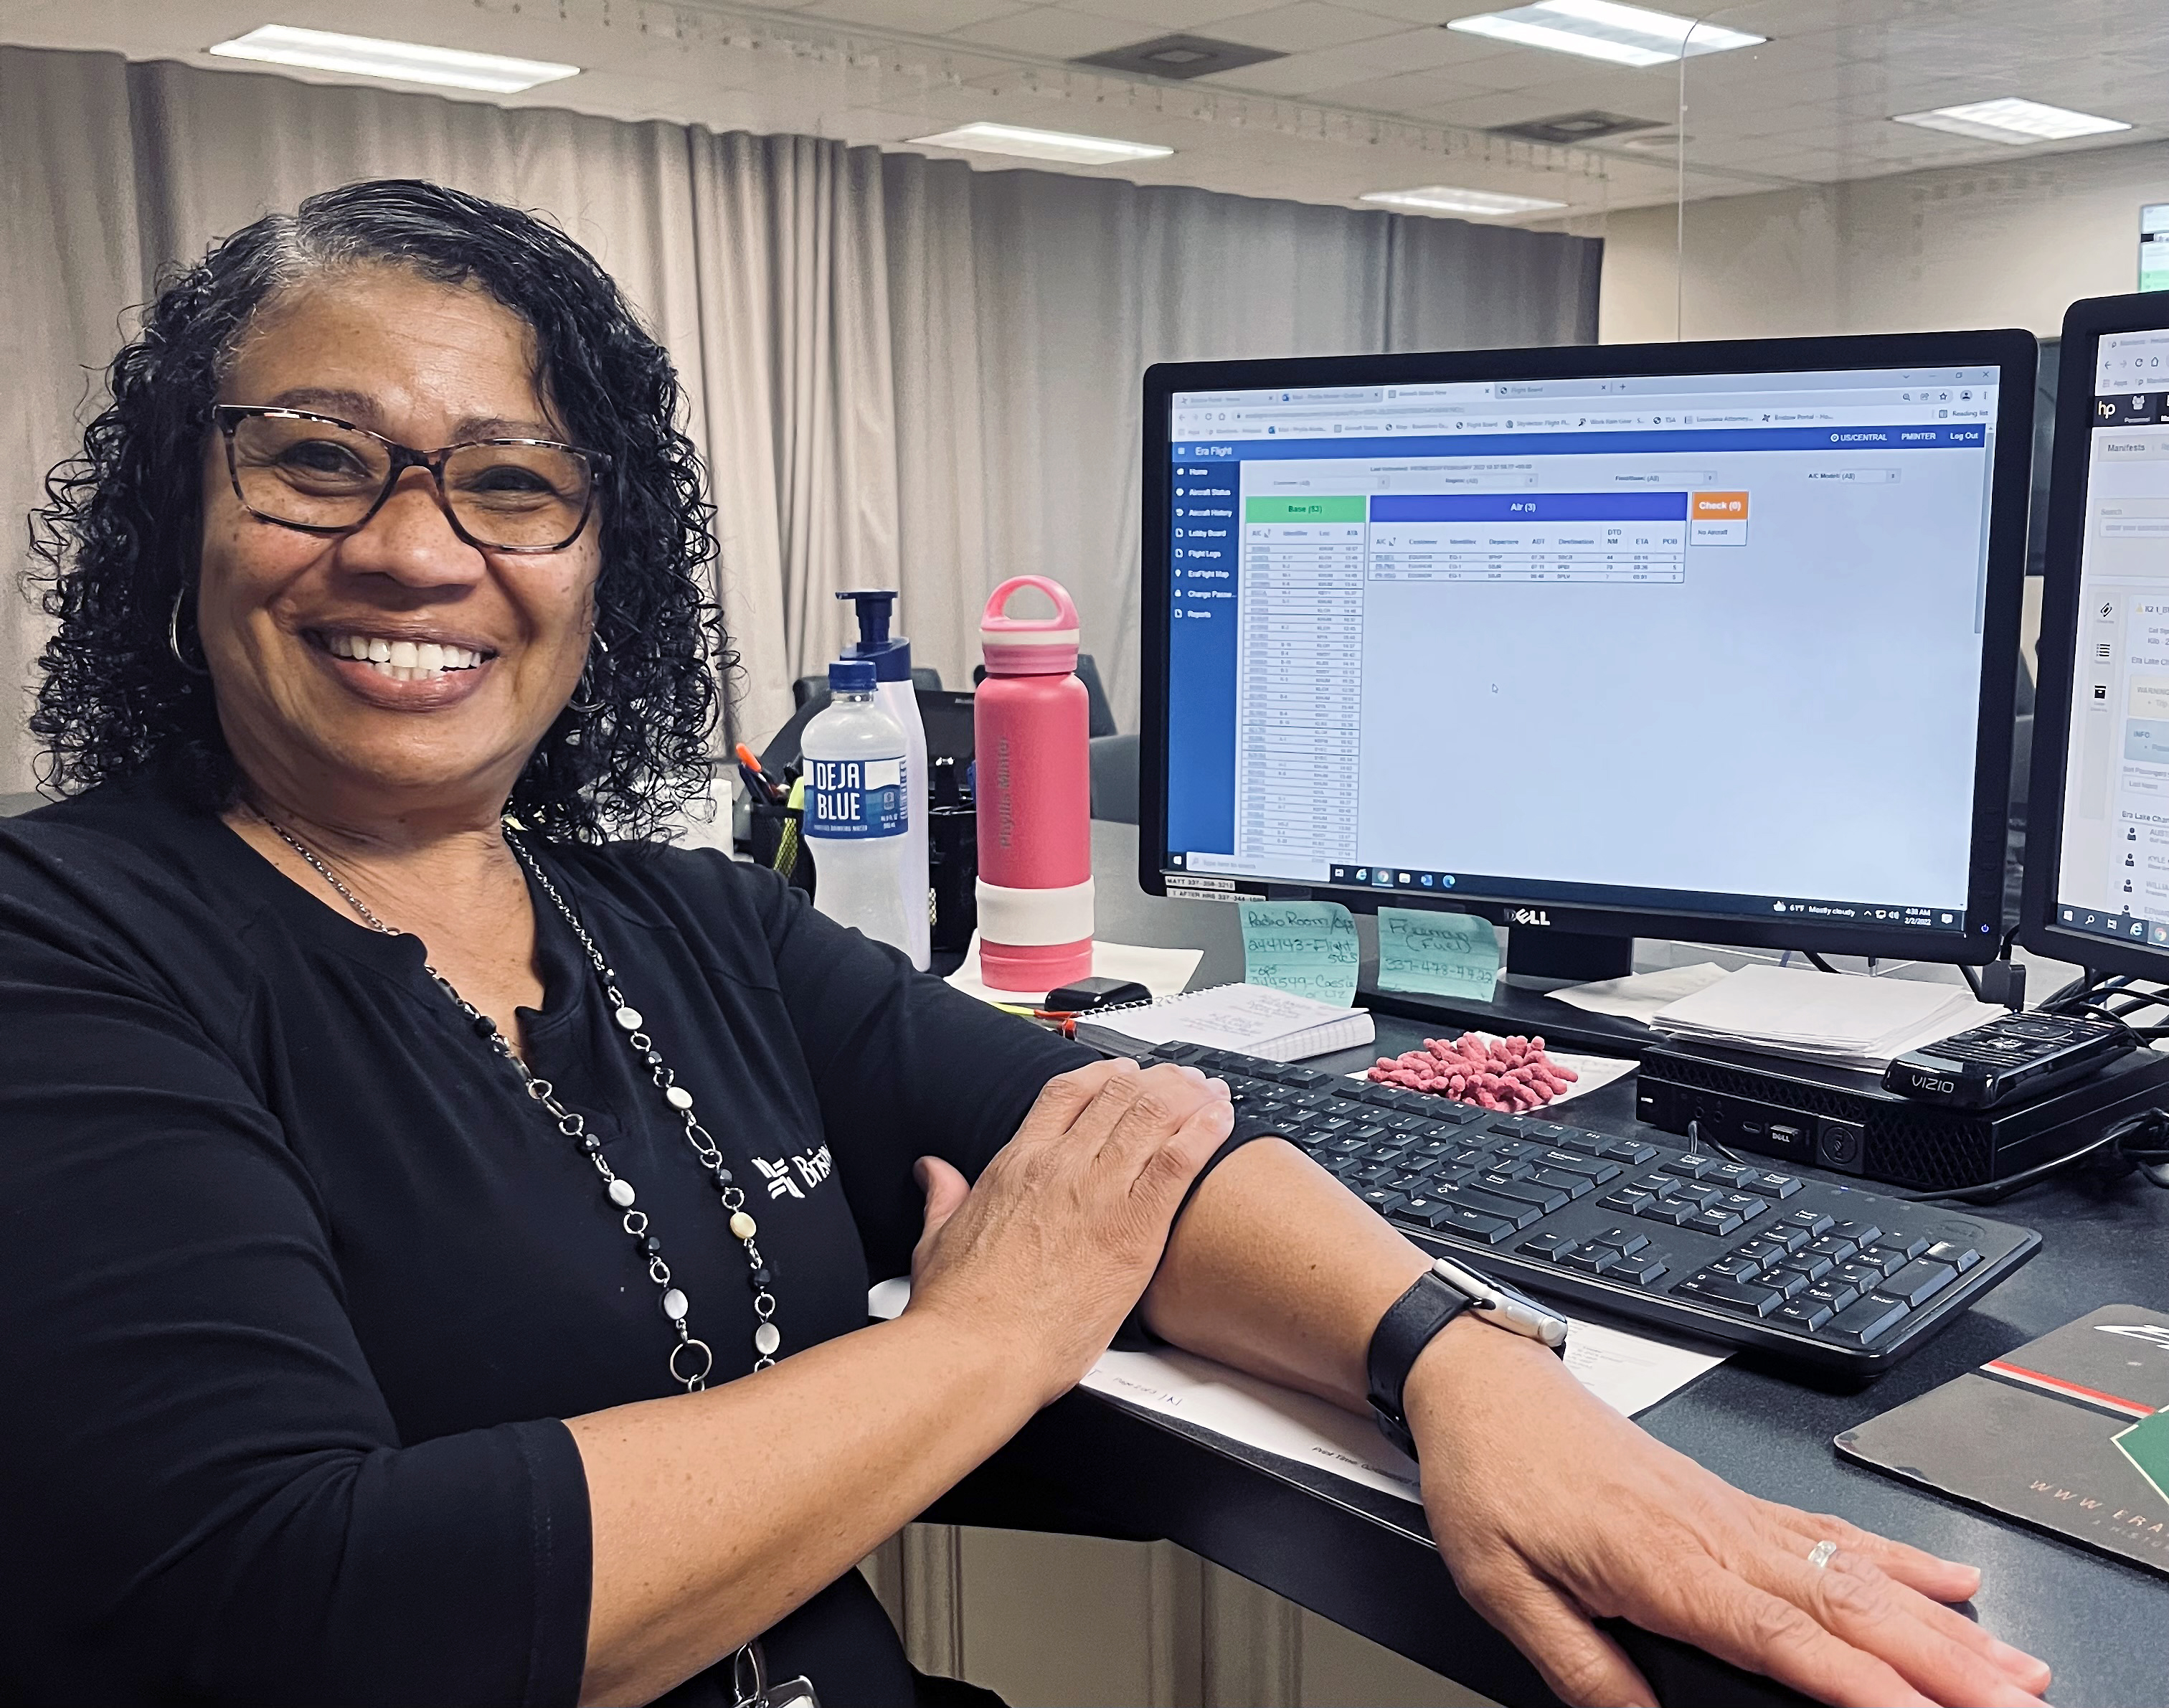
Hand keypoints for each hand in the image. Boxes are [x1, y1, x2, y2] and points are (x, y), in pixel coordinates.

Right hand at [905, 1059, 1234, 1404]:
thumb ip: (943, 1196)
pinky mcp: (1133, 1230)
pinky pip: (1178, 1162)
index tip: (1122, 1071)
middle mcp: (1061, 1167)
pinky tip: (1221, 1119)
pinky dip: (1204, 1132)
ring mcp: (1099, 1194)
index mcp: (1017, 1164)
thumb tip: (934, 1172)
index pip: (1066, 1093)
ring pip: (1153, 1116)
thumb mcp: (938, 1237)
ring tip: (1210, 1092)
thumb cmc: (960, 1309)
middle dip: (1156, 1080)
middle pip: (1119, 1095)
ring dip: (1188, 1096)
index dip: (1102, 1074)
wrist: (979, 1352)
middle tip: (1181, 1080)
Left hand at [1405, 1320, 2052, 1707]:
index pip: (1784, 1639)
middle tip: (2017, 1705)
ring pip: (1858, 1574)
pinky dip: (1902, 1561)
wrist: (1481, 1385)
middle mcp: (1715, 1533)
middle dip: (1941, 1665)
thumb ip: (1581, 1667)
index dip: (1863, 1688)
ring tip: (2014, 1668)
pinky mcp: (1730, 1500)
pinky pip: (1831, 1534)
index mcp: (1664, 1562)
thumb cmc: (1490, 1476)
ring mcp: (1731, 1512)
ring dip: (1942, 1624)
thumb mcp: (1503, 1589)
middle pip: (1850, 1609)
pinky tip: (1951, 1582)